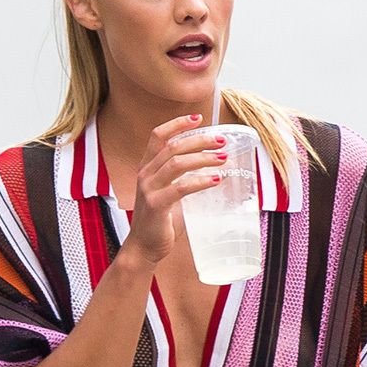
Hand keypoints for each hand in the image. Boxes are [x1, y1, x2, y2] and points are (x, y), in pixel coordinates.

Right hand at [124, 114, 228, 265]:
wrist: (143, 248)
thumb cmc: (160, 223)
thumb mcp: (169, 195)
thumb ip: (184, 181)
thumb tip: (215, 173)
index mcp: (147, 168)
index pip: (158, 136)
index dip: (177, 124)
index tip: (198, 118)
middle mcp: (145, 174)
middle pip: (173, 146)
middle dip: (199, 140)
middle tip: (221, 141)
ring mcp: (149, 189)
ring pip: (177, 163)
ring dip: (203, 158)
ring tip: (223, 159)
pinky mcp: (156, 205)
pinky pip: (181, 187)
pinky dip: (200, 181)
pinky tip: (215, 180)